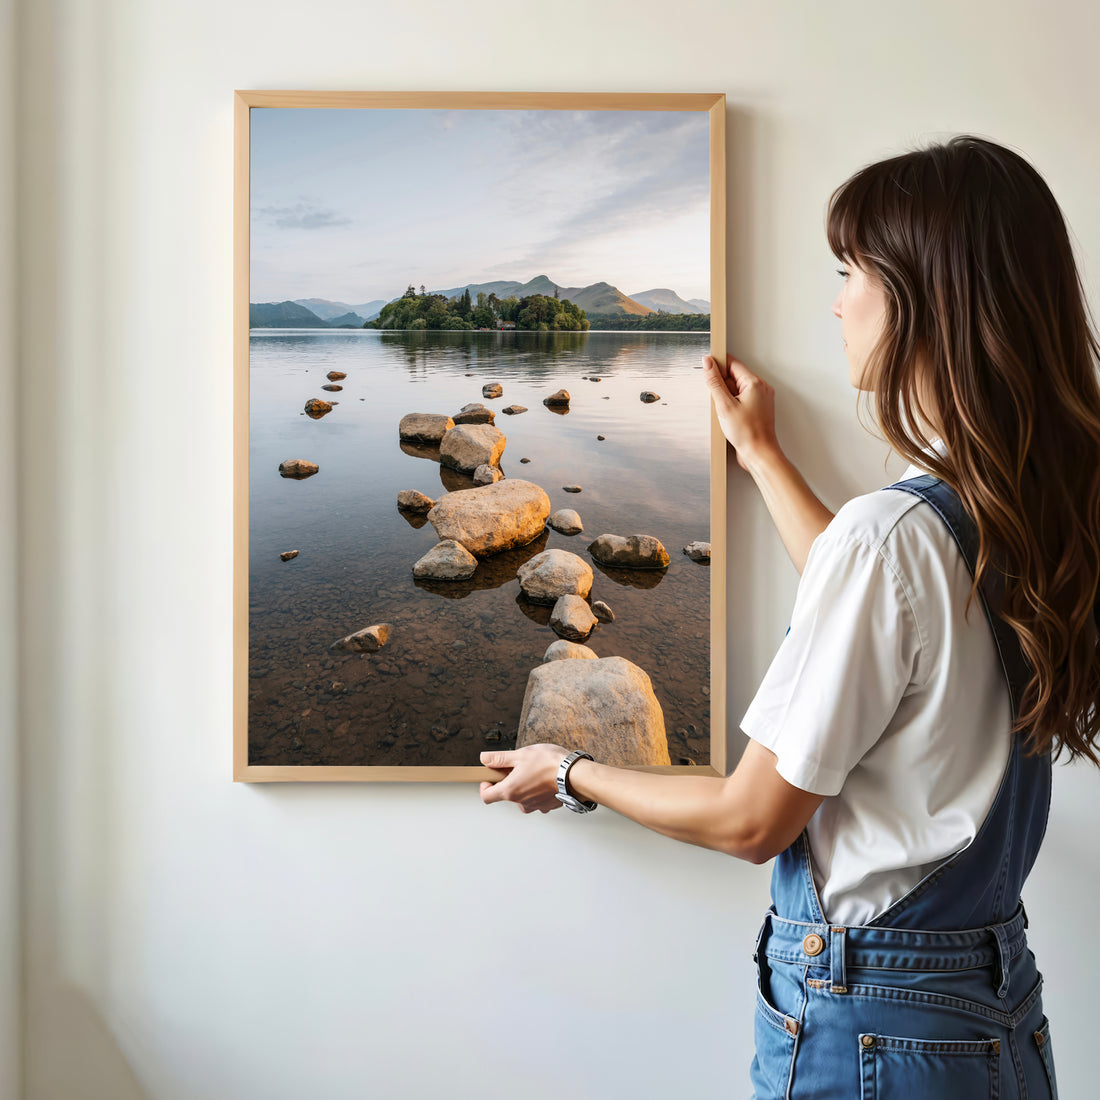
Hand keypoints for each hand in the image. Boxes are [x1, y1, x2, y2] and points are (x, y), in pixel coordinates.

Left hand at [479, 744, 567, 813]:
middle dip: (509, 781)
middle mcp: (521, 802)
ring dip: (524, 786)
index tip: (490, 777)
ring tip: (534, 770)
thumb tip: (484, 759)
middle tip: (518, 767)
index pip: (487, 796)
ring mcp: (535, 806)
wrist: (575, 774)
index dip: (485, 786)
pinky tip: (545, 778)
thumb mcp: (520, 754)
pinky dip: (538, 790)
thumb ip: (499, 758)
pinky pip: (537, 798)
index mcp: (510, 790)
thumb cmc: (550, 764)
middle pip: (506, 795)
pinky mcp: (547, 805)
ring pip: (522, 797)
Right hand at [702, 353, 780, 471]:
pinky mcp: (757, 409)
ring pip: (737, 389)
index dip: (718, 365)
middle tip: (718, 401)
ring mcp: (760, 399)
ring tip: (726, 412)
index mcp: (755, 383)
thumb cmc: (747, 433)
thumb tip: (708, 363)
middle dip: (722, 386)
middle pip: (735, 376)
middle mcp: (761, 388)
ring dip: (726, 397)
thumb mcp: (724, 405)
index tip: (707, 368)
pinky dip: (732, 405)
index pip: (733, 363)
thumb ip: (714, 382)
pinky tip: (729, 417)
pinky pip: (741, 399)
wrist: (759, 454)